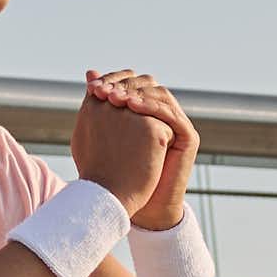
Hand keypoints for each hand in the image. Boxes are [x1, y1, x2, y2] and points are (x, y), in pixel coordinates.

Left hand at [80, 67, 199, 226]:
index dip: (113, 81)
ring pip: (160, 96)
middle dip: (124, 85)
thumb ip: (99, 104)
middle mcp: (163, 114)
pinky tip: (131, 107)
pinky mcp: (187, 137)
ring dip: (137, 93)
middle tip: (103, 90)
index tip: (92, 87)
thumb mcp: (104, 133)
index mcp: (145, 110)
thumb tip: (89, 71)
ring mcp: (177, 124)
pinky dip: (152, 107)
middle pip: (148, 85)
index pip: (132, 84)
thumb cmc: (117, 172)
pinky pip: (172, 114)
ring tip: (115, 98)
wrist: (139, 205)